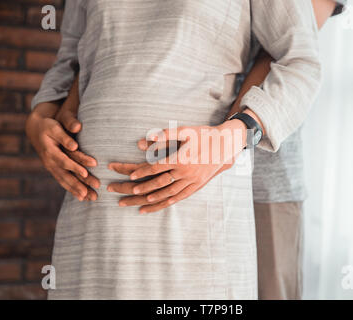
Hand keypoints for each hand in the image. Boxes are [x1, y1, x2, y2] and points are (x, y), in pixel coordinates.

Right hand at [26, 103, 99, 200]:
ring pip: (65, 182)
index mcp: (50, 152)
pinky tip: (82, 198)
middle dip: (79, 185)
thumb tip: (74, 145)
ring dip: (77, 191)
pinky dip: (72, 190)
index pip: (64, 161)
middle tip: (92, 194)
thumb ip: (64, 136)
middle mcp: (50, 163)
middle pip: (66, 176)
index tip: (85, 173)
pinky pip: (64, 182)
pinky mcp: (55, 170)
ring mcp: (52, 168)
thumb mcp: (54, 127)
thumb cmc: (48, 126)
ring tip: (91, 199)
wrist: (36, 129)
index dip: (74, 167)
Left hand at [107, 121, 245, 212]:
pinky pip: (179, 197)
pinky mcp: (197, 186)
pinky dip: (166, 203)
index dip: (142, 171)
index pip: (156, 167)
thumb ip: (165, 135)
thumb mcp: (185, 131)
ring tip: (136, 202)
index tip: (130, 176)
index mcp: (181, 159)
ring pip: (168, 194)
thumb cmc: (204, 135)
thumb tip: (143, 140)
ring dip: (151, 199)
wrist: (226, 145)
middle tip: (125, 191)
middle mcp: (186, 173)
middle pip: (158, 183)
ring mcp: (192, 181)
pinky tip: (155, 206)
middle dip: (140, 188)